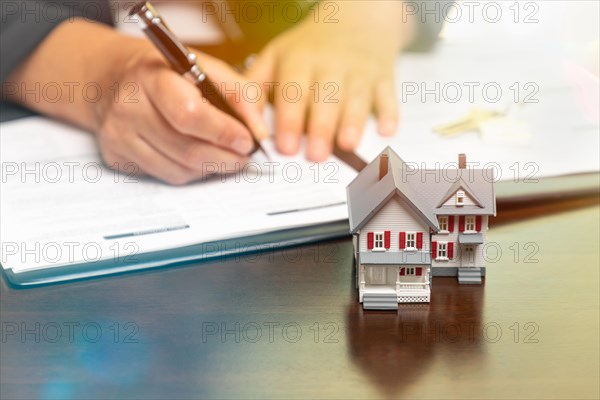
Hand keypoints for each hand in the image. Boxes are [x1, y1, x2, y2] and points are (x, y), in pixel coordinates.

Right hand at [5, 19, 266, 184]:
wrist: (113, 78)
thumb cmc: (167, 74)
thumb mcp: (205, 68)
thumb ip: (239, 94)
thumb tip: (259, 130)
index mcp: (152, 77)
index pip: (189, 114)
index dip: (223, 132)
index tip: (247, 140)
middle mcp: (129, 107)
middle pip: (187, 149)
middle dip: (225, 157)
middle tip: (244, 155)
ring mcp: (119, 135)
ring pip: (179, 169)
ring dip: (211, 167)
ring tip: (225, 154)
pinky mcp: (116, 157)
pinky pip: (166, 176)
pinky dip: (191, 172)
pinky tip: (198, 157)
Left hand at [246, 1, 415, 160]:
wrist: (357, 17)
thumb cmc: (310, 46)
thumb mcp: (278, 55)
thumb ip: (255, 86)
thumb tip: (239, 119)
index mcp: (300, 60)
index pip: (293, 92)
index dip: (289, 120)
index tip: (286, 147)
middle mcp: (331, 64)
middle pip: (326, 99)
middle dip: (321, 128)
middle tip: (316, 156)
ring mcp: (360, 70)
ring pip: (358, 98)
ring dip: (353, 123)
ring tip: (347, 146)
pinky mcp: (384, 77)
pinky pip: (388, 96)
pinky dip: (390, 114)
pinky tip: (386, 132)